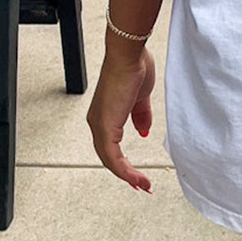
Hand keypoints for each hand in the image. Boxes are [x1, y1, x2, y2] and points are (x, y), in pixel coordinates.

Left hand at [86, 43, 155, 192]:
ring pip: (110, 160)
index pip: (111, 146)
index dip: (124, 162)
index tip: (138, 174)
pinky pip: (112, 156)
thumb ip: (141, 116)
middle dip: (126, 174)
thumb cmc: (134, 68)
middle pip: (109, 157)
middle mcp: (98, 122)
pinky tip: (136, 177)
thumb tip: (144, 132)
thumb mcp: (141, 98)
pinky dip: (124, 170)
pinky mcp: (105, 126)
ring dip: (127, 175)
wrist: (129, 55)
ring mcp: (100, 125)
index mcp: (105, 115)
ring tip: (143, 185)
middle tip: (142, 185)